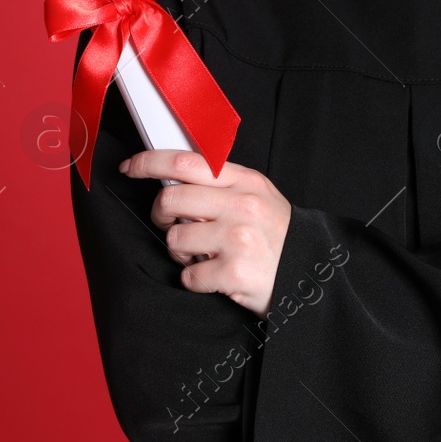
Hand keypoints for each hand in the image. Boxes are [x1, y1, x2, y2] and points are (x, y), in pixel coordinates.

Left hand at [121, 149, 291, 316]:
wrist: (309, 275)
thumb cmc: (277, 237)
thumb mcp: (257, 196)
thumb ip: (221, 184)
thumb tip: (173, 177)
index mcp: (245, 181)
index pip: (185, 161)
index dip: (149, 162)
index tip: (131, 167)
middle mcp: (241, 205)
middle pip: (171, 199)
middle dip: (162, 215)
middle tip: (174, 225)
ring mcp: (237, 239)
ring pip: (175, 238)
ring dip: (181, 253)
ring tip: (203, 255)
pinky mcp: (233, 273)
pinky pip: (188, 276)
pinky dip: (196, 280)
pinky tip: (215, 277)